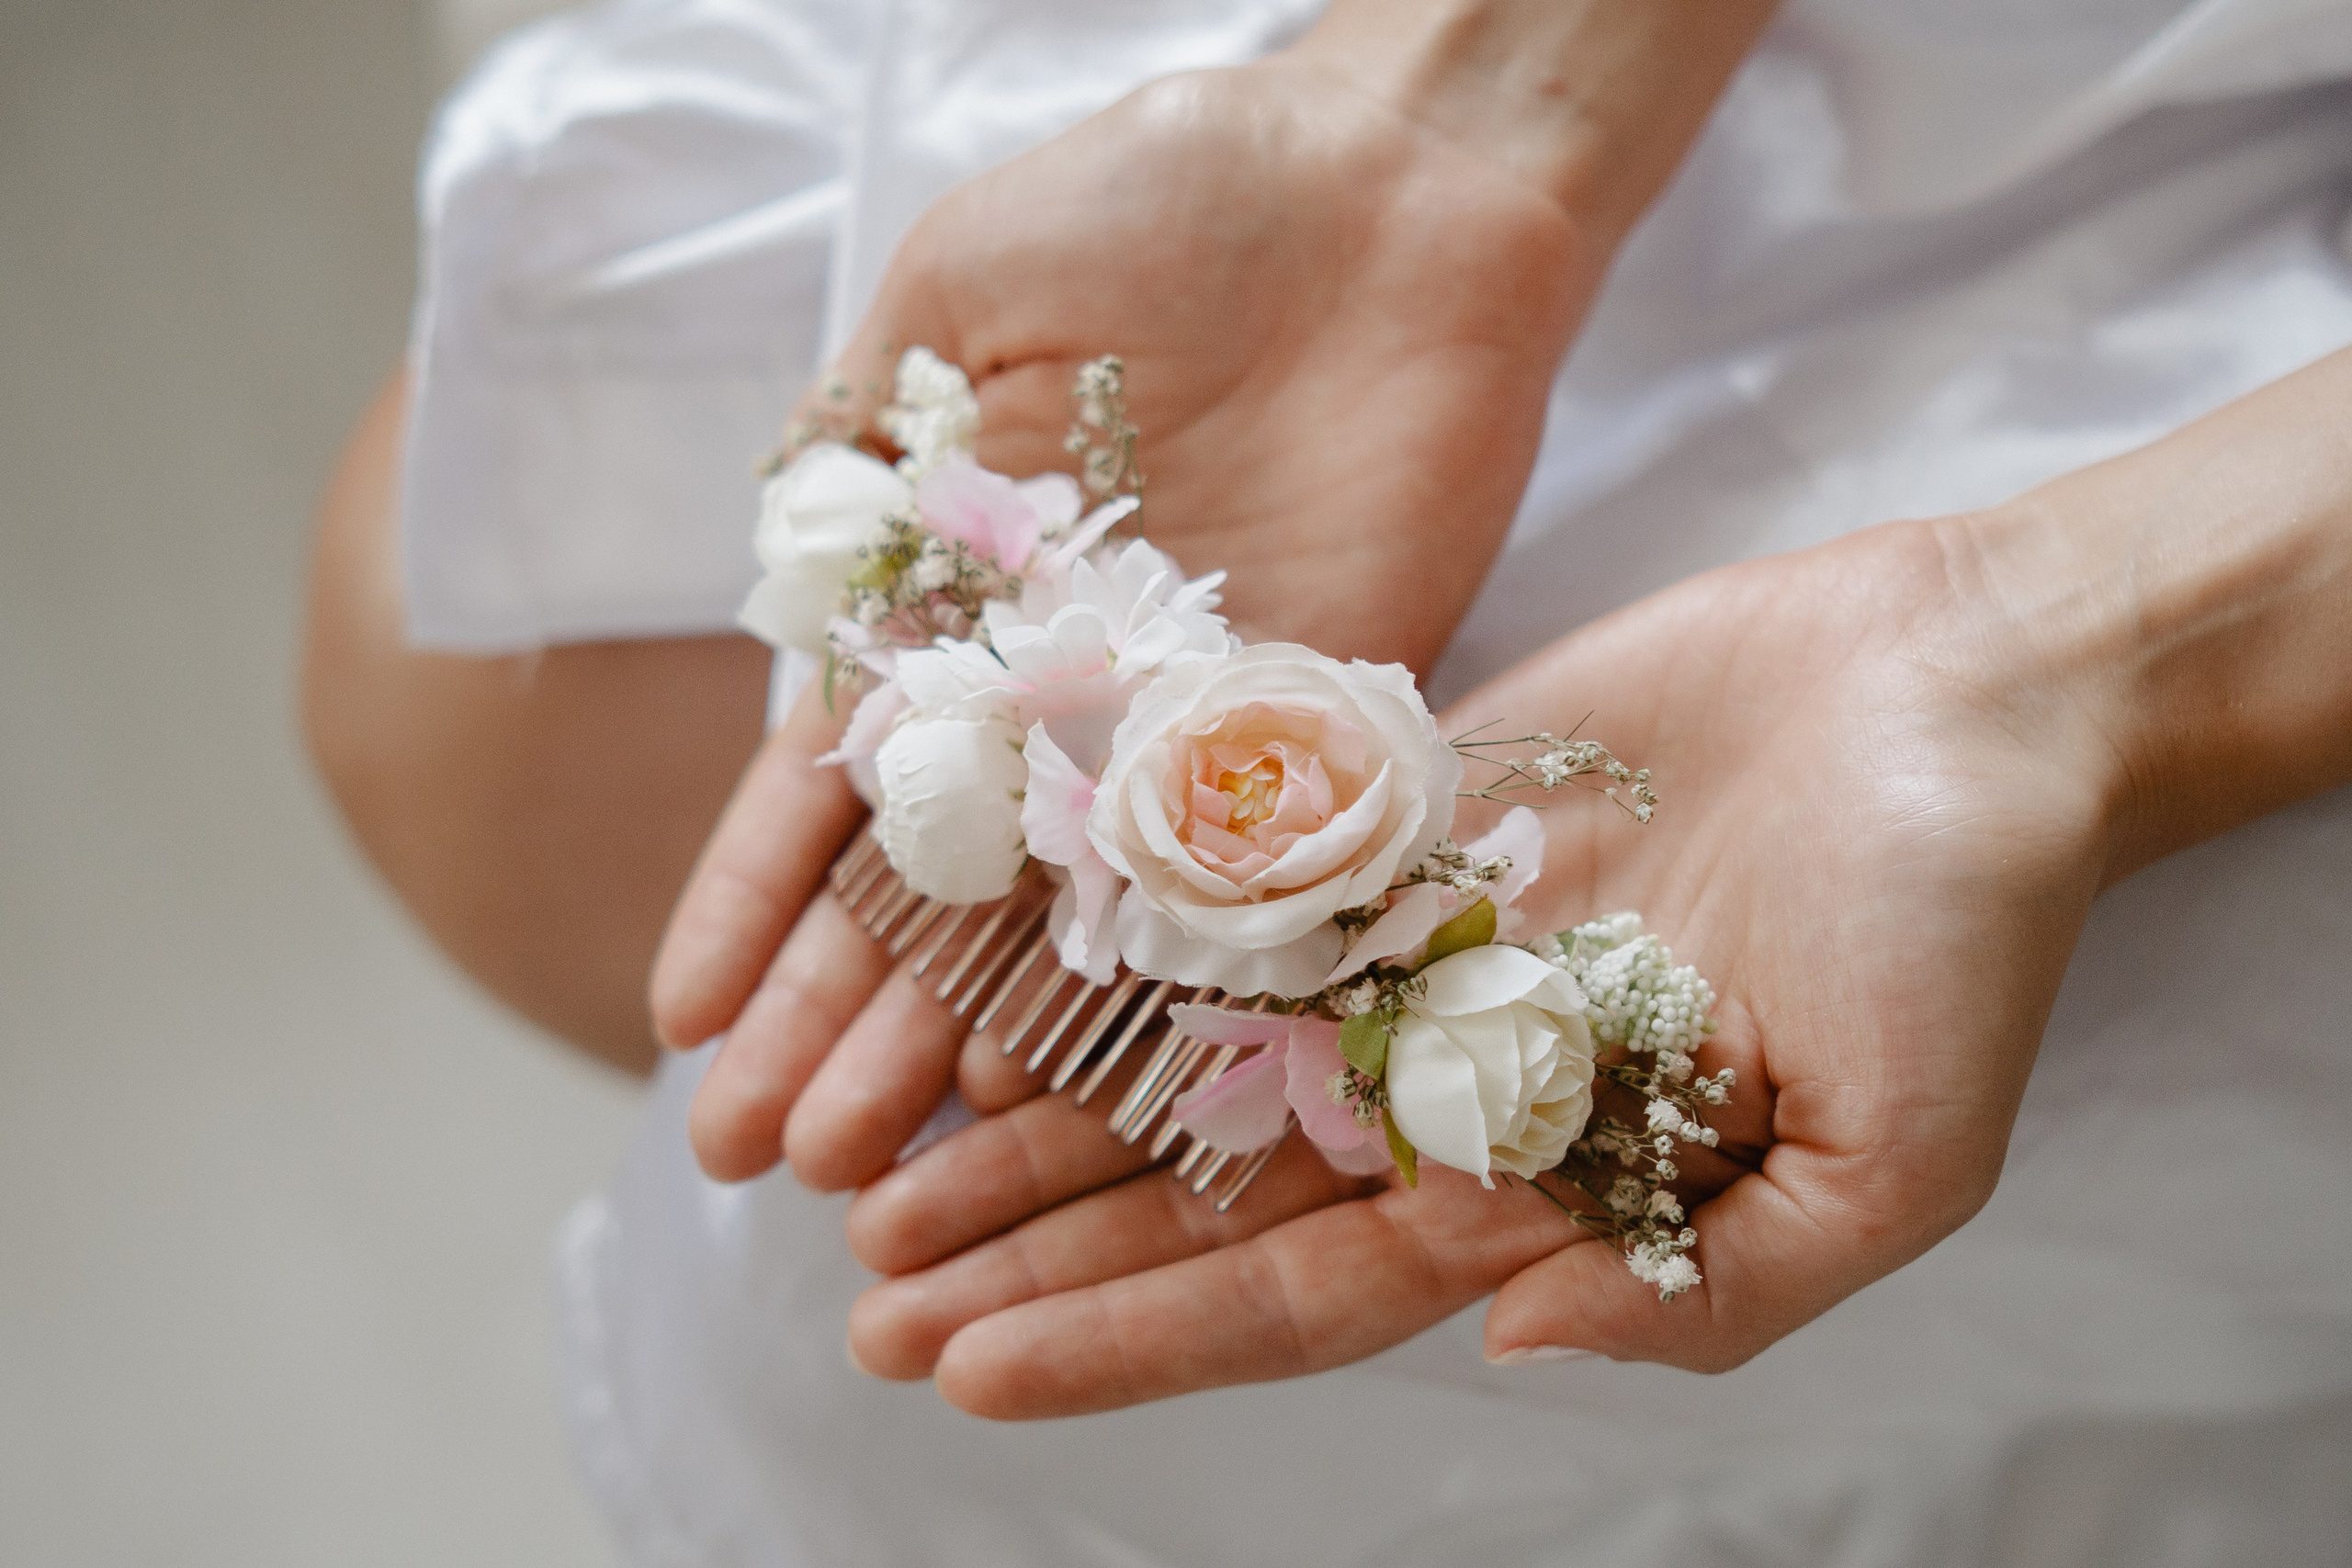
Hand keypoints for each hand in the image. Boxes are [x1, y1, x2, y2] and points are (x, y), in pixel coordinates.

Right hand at [650, 2, 1776, 1184]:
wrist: (1392, 186)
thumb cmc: (1160, 199)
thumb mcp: (951, 298)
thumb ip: (863, 460)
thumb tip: (783, 620)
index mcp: (950, 602)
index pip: (831, 784)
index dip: (756, 906)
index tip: (686, 1025)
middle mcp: (1052, 693)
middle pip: (927, 889)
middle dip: (835, 1021)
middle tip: (759, 1157)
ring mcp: (1179, 728)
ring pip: (1055, 921)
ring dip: (959, 1044)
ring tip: (877, 1169)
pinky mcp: (1313, 733)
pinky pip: (1224, 888)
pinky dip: (1146, 991)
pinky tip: (1059, 1091)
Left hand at [839, 344, 2351, 1414]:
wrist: (1965, 690)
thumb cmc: (1957, 928)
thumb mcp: (1893, 1161)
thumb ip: (1712, 1287)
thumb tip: (1517, 1341)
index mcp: (1534, 1180)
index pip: (1294, 1293)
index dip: (1130, 1337)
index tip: (971, 1373)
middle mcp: (1438, 1072)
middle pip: (1194, 1187)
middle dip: (1032, 1249)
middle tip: (868, 1297)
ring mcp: (1400, 933)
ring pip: (1174, 1044)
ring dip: (1025, 1110)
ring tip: (869, 1167)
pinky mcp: (1389, 800)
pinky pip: (1212, 873)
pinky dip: (1096, 926)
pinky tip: (968, 972)